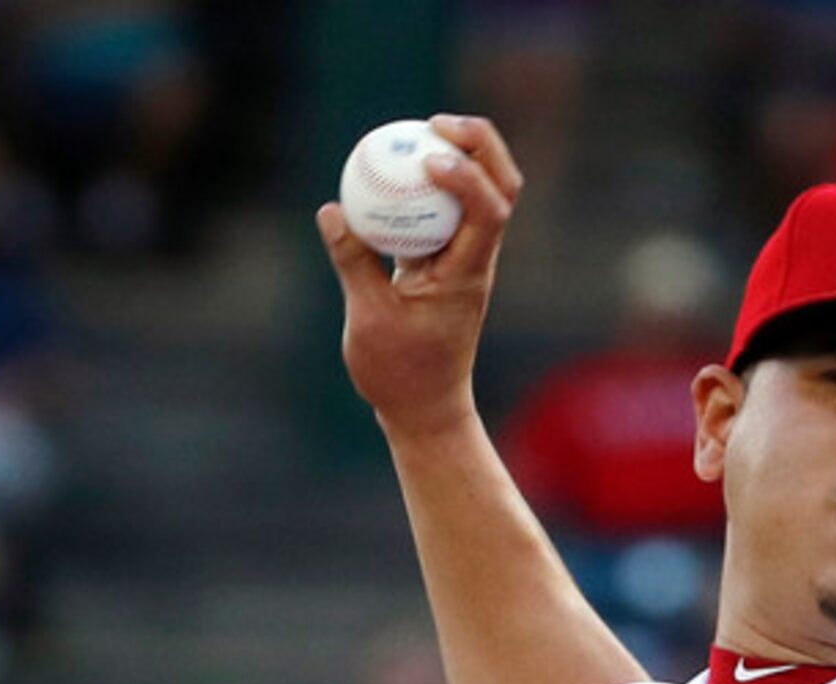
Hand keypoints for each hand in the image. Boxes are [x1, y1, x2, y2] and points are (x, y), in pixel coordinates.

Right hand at [316, 113, 523, 439]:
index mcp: (469, 273)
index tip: (428, 159)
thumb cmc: (400, 373)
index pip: (489, 211)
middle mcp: (477, 258)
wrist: (425, 407)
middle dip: (480, 145)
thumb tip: (332, 209)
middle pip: (502, 186)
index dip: (467, 175)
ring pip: (483, 191)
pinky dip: (430, 181)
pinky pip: (447, 207)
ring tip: (418, 129)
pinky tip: (395, 164)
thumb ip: (353, 262)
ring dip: (462, 155)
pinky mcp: (446, 259)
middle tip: (434, 123)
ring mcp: (465, 256)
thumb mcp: (369, 318)